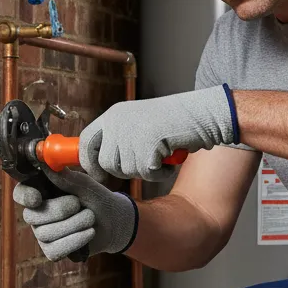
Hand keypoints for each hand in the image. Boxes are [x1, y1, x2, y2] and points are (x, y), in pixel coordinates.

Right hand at [13, 168, 137, 261]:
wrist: (114, 221)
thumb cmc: (96, 198)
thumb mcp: (85, 185)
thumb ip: (66, 177)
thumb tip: (46, 164)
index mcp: (41, 193)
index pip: (20, 194)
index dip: (25, 197)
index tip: (37, 198)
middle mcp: (37, 214)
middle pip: (33, 216)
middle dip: (60, 210)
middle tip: (79, 204)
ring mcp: (43, 234)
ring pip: (46, 234)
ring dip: (74, 224)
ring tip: (90, 217)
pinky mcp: (53, 251)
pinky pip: (55, 250)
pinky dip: (75, 241)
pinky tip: (89, 233)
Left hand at [78, 85, 235, 181]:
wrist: (202, 113)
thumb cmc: (174, 121)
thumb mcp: (138, 122)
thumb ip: (119, 137)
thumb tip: (99, 163)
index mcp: (114, 114)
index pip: (85, 140)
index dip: (88, 161)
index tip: (97, 173)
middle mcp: (118, 121)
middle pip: (106, 163)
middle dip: (123, 171)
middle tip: (143, 163)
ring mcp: (132, 132)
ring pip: (127, 171)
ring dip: (146, 171)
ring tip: (160, 155)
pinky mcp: (147, 145)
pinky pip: (147, 174)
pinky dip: (160, 173)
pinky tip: (169, 158)